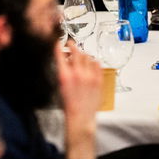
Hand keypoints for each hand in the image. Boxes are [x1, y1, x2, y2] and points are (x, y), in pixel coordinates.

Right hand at [55, 40, 101, 158]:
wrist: (80, 117)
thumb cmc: (67, 104)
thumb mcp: (59, 86)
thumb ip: (62, 71)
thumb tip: (63, 60)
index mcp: (64, 75)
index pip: (60, 53)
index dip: (59, 45)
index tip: (59, 42)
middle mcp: (77, 73)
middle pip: (76, 51)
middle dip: (72, 45)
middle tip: (71, 44)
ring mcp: (90, 76)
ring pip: (87, 56)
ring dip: (83, 54)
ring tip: (81, 56)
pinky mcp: (99, 80)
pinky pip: (97, 64)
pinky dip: (93, 61)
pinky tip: (90, 63)